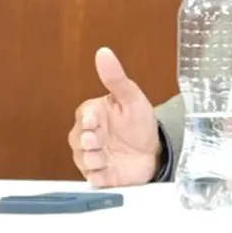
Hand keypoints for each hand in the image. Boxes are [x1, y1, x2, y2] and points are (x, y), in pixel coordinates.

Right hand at [67, 47, 159, 187]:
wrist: (155, 150)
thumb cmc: (140, 121)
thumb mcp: (132, 97)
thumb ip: (116, 78)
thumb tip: (103, 52)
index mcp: (94, 114)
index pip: (83, 116)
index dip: (87, 120)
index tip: (95, 122)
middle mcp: (88, 136)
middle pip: (76, 140)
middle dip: (87, 141)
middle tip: (100, 140)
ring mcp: (93, 157)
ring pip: (81, 160)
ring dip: (94, 159)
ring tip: (107, 157)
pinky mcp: (100, 175)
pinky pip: (92, 179)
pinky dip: (99, 177)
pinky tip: (108, 171)